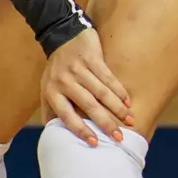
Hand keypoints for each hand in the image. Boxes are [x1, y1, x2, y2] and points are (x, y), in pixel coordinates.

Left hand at [41, 28, 133, 145]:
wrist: (62, 34)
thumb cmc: (56, 69)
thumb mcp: (47, 89)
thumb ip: (51, 111)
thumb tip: (56, 136)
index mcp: (52, 92)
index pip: (67, 116)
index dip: (81, 130)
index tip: (95, 143)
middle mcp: (64, 81)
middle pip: (88, 105)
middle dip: (105, 123)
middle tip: (119, 137)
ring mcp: (79, 68)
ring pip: (102, 92)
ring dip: (117, 108)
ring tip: (130, 121)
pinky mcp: (92, 57)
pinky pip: (108, 77)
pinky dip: (119, 90)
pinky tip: (127, 102)